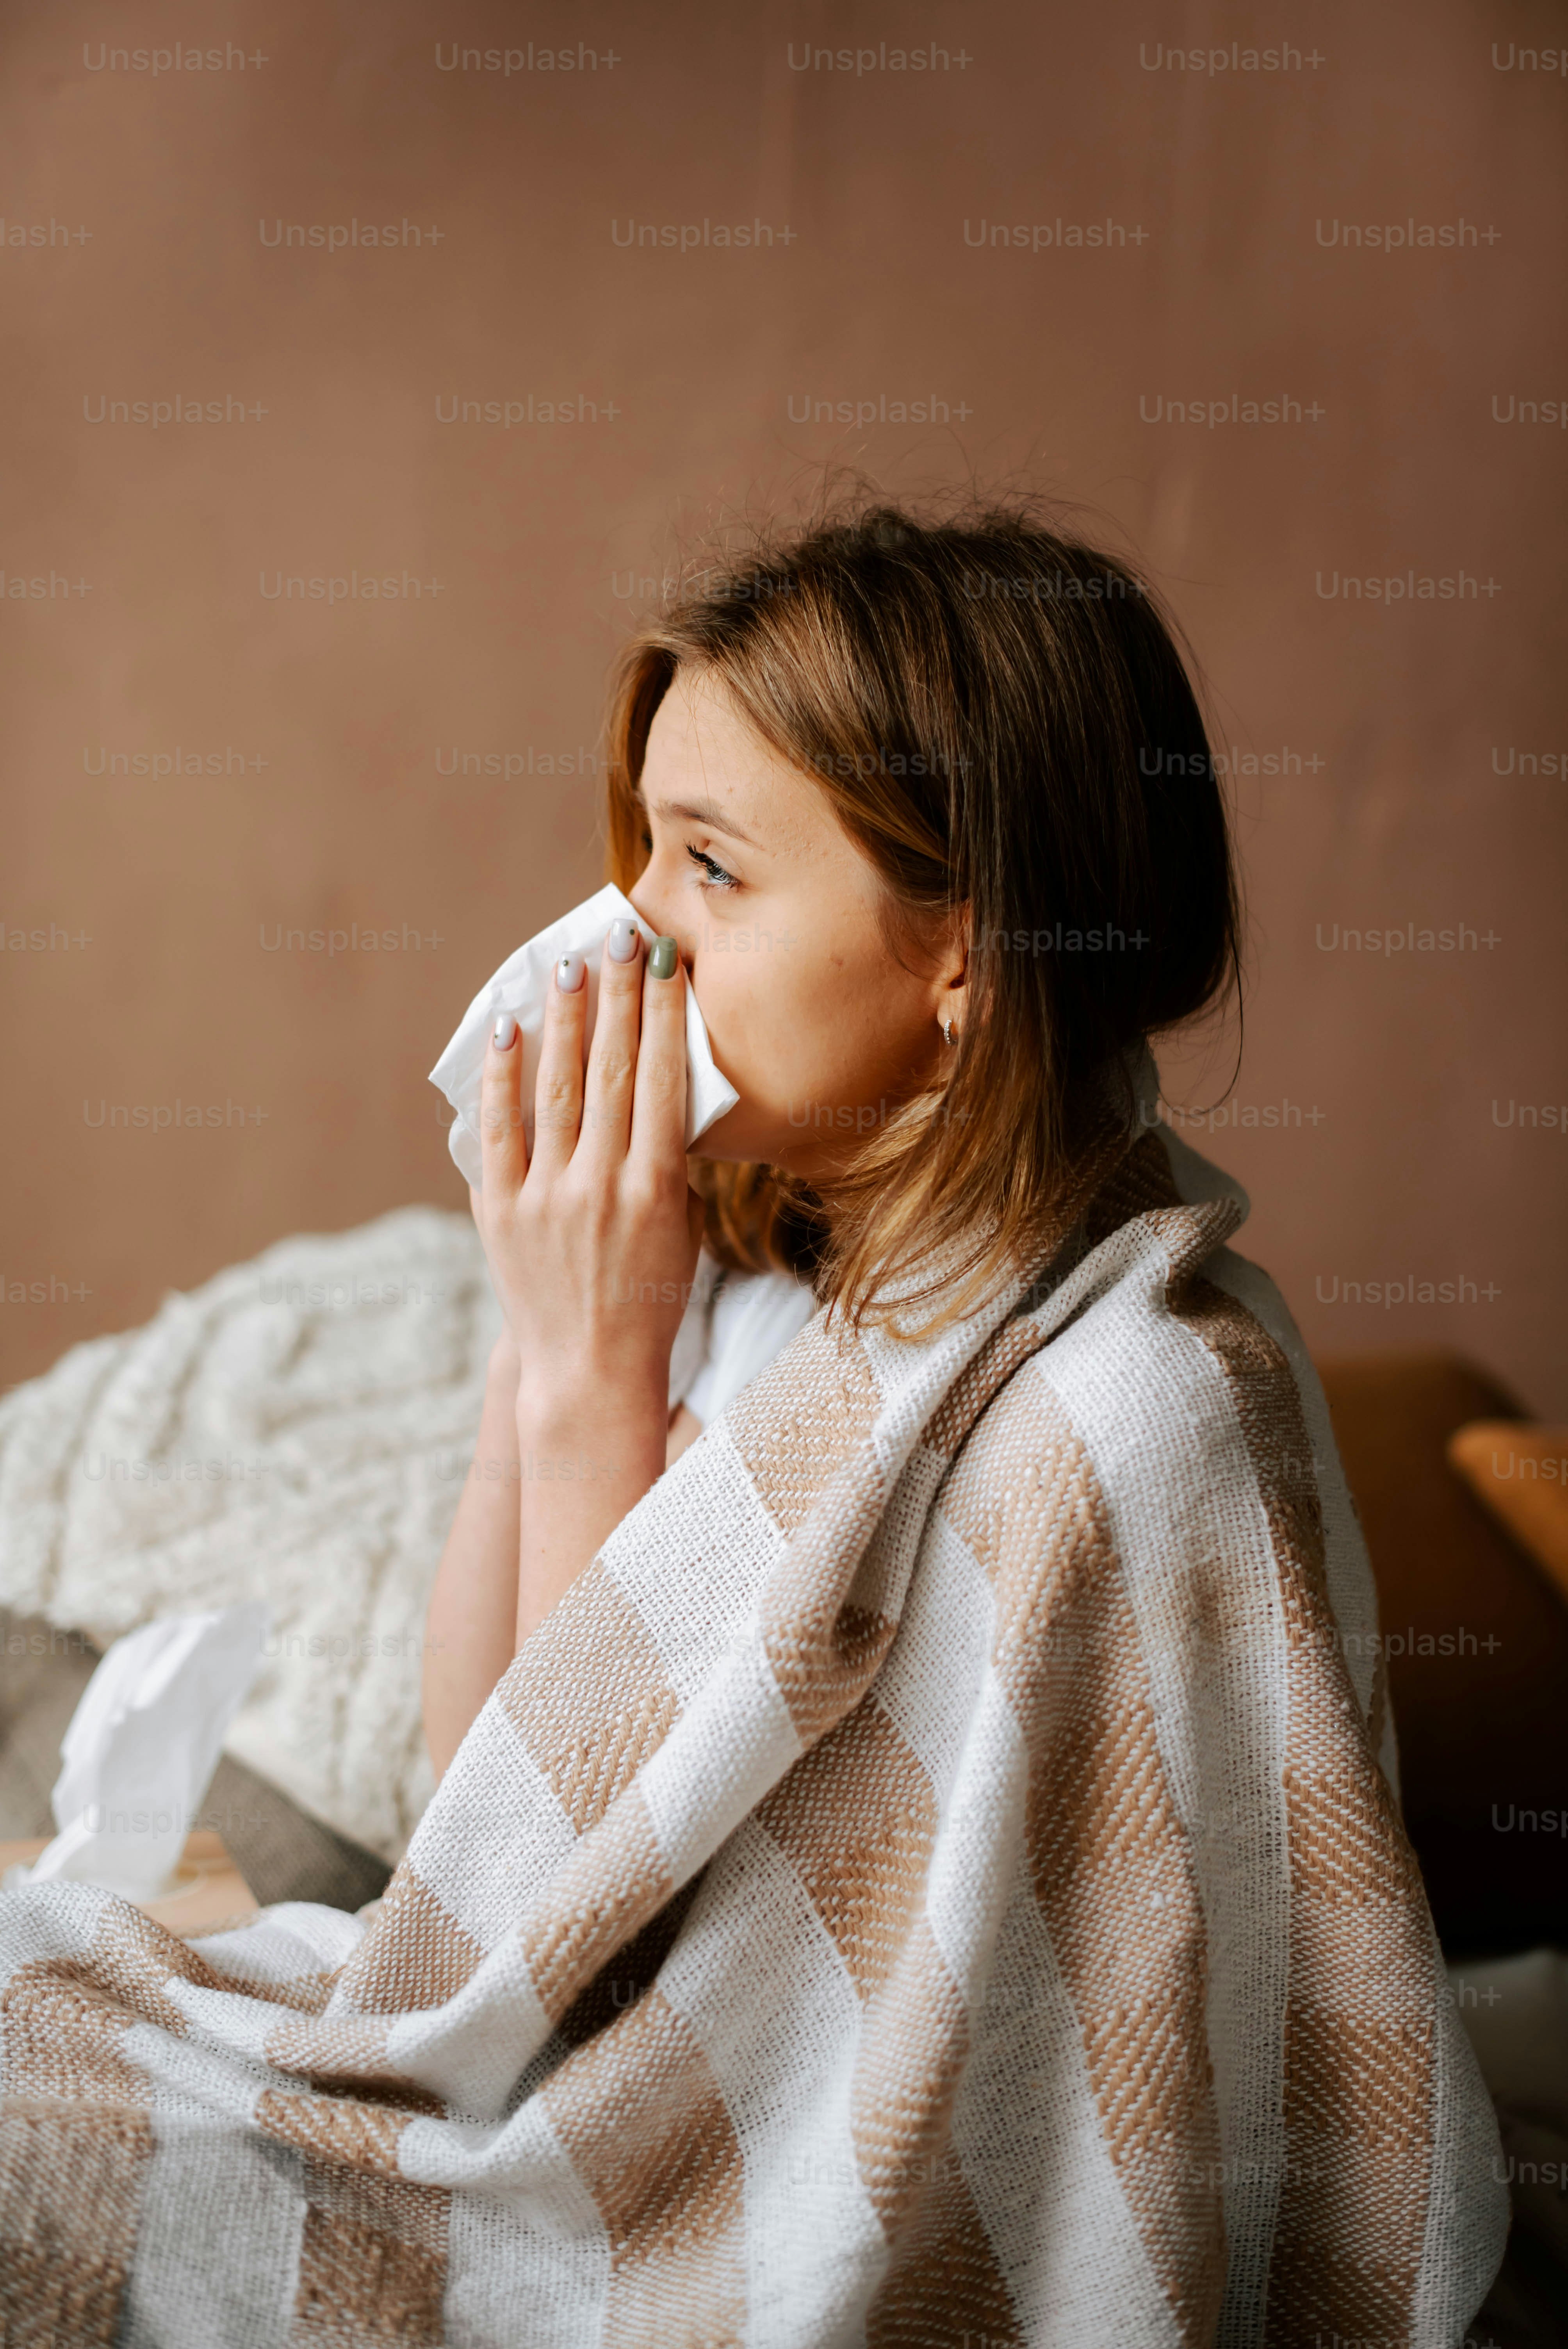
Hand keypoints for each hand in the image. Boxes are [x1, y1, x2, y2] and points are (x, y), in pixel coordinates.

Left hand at [471, 921, 705, 1416]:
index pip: (659, 1079)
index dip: (662, 1014)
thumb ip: (666, 1161)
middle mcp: (601, 1186)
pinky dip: (502, 1079)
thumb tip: (654, 1087)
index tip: (662, 961)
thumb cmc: (648, 1298)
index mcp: (655, 1187)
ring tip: (567, 966)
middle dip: (615, 998)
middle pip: (609, 1071)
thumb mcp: (679, 1227)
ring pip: (555, 1090)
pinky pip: (499, 1133)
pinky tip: (507, 1030)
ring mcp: (546, 1199)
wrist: (590, 1371)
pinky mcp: (501, 1214)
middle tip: (618, 939)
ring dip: (563, 1021)